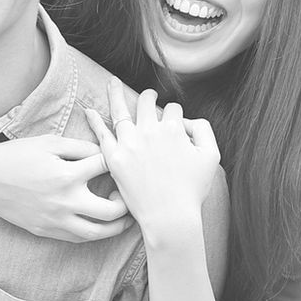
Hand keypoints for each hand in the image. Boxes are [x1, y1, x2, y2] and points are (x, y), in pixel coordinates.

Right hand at [0, 134, 132, 241]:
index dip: (116, 161)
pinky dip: (92, 233)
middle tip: (128, 196)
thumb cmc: (18, 155)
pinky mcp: (45, 231)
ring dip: (115, 228)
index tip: (121, 160)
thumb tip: (104, 151)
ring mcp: (55, 220)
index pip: (107, 168)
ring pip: (96, 233)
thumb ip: (80, 147)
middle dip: (125, 204)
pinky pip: (76, 238)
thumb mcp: (50, 142)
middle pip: (111, 211)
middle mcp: (65, 201)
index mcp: (68, 175)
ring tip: (124, 219)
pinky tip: (98, 225)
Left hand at [84, 80, 220, 241]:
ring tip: (113, 82)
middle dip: (149, 96)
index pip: (173, 109)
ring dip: (117, 93)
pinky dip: (95, 121)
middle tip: (149, 95)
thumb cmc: (192, 190)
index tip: (176, 125)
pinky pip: (101, 135)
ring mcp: (129, 144)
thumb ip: (204, 130)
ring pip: (121, 111)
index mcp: (173, 128)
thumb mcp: (211, 156)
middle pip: (146, 103)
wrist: (170, 217)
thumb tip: (187, 121)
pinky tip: (89, 110)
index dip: (176, 116)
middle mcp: (149, 131)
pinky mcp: (114, 160)